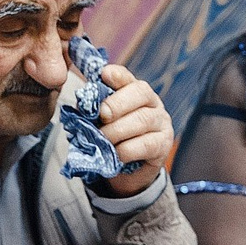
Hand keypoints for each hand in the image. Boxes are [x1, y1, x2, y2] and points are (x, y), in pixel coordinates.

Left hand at [94, 64, 173, 197]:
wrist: (127, 170)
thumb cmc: (112, 139)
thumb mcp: (99, 122)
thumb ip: (92, 111)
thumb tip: (82, 106)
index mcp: (133, 91)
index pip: (126, 77)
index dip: (116, 75)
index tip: (104, 75)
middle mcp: (152, 102)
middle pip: (140, 93)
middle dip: (117, 103)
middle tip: (102, 116)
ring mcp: (161, 122)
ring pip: (143, 119)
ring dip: (118, 130)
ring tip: (103, 139)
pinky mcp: (163, 145)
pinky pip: (146, 144)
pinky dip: (127, 150)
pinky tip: (116, 154)